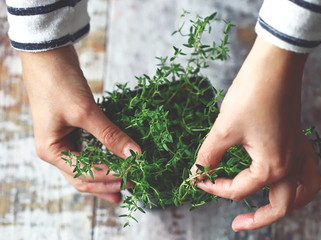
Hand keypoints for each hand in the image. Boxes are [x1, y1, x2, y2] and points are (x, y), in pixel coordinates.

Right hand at [20, 45, 140, 202]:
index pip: (85, 174)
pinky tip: (118, 162)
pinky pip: (90, 152)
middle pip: (83, 178)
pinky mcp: (73, 130)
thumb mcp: (86, 111)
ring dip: (106, 176)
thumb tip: (136, 154)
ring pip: (87, 168)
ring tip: (127, 185)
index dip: (112, 177)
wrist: (48, 55)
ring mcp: (63, 141)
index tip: (137, 174)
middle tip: (133, 188)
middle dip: (107, 185)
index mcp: (51, 151)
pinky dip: (104, 159)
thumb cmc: (59, 82)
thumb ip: (111, 135)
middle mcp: (54, 150)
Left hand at [192, 38, 320, 230]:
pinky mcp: (300, 140)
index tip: (197, 178)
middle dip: (259, 219)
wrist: (276, 65)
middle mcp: (291, 165)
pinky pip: (309, 171)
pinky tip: (286, 178)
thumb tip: (197, 173)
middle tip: (237, 223)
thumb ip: (209, 157)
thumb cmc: (252, 94)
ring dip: (290, 204)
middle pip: (280, 207)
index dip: (213, 186)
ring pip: (304, 192)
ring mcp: (299, 152)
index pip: (239, 190)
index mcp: (272, 168)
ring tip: (270, 208)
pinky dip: (302, 182)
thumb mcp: (223, 129)